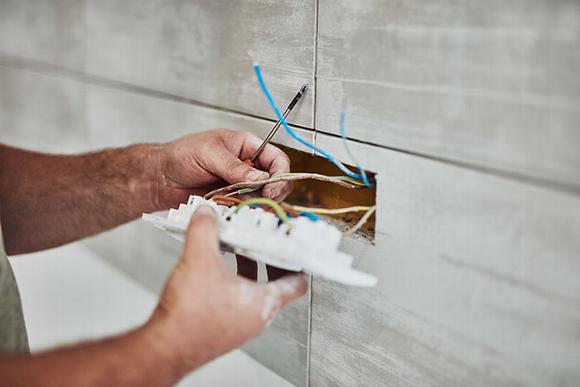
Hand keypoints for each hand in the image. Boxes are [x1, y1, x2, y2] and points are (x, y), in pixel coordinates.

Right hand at [145, 206, 307, 375]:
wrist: (164, 348)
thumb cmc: (188, 318)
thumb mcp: (199, 259)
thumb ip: (205, 230)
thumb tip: (207, 214)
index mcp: (263, 304)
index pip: (298, 284)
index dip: (300, 263)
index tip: (297, 249)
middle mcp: (256, 319)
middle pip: (277, 286)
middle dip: (271, 261)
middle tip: (265, 243)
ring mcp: (240, 326)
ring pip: (255, 294)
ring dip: (250, 271)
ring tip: (238, 251)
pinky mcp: (222, 329)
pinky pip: (237, 303)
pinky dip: (234, 284)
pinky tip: (215, 272)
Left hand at [155, 129, 292, 208]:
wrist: (160, 178)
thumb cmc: (180, 156)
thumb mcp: (209, 154)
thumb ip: (235, 167)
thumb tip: (260, 177)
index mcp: (247, 146)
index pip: (276, 158)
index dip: (280, 173)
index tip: (271, 187)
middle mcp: (248, 166)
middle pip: (276, 181)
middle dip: (272, 192)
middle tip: (262, 200)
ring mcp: (241, 185)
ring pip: (263, 198)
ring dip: (257, 203)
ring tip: (242, 203)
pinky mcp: (232, 201)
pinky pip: (247, 209)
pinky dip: (243, 211)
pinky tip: (233, 209)